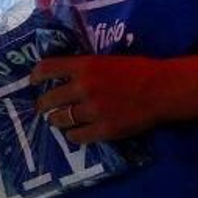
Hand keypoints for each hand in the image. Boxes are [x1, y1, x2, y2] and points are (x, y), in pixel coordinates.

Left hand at [31, 55, 173, 143]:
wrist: (164, 89)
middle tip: (43, 108)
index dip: (36, 76)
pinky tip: (76, 132)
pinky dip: (73, 135)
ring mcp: (93, 110)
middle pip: (49, 99)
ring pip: (60, 119)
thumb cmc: (139, 71)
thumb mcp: (107, 60)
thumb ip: (84, 68)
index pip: (48, 68)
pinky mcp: (104, 129)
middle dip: (43, 105)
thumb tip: (63, 76)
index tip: (33, 82)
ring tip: (58, 120)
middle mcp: (84, 87)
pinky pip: (76, 136)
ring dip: (56, 120)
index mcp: (85, 66)